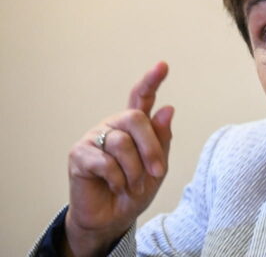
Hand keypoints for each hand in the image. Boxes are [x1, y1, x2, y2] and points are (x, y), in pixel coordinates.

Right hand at [64, 62, 173, 255]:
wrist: (112, 218)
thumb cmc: (135, 189)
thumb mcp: (157, 167)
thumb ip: (161, 139)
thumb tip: (167, 108)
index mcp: (134, 126)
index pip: (142, 97)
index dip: (152, 80)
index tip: (163, 65)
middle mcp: (114, 126)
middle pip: (135, 118)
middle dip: (151, 148)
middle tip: (157, 172)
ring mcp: (95, 137)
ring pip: (122, 143)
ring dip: (134, 171)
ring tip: (133, 185)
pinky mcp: (79, 154)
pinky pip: (105, 162)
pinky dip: (117, 179)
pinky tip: (116, 186)